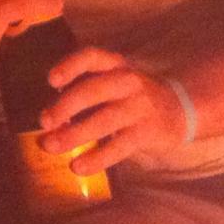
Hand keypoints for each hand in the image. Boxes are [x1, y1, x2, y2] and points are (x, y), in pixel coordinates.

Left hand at [38, 48, 187, 170]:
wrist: (179, 110)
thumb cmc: (132, 97)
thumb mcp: (114, 81)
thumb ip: (86, 91)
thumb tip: (50, 117)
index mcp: (115, 65)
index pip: (91, 56)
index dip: (70, 66)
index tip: (52, 81)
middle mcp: (127, 82)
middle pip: (92, 90)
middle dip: (64, 106)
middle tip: (44, 123)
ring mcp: (139, 107)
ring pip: (103, 120)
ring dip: (74, 134)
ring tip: (52, 146)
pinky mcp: (146, 132)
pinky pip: (118, 146)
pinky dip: (96, 158)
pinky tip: (78, 166)